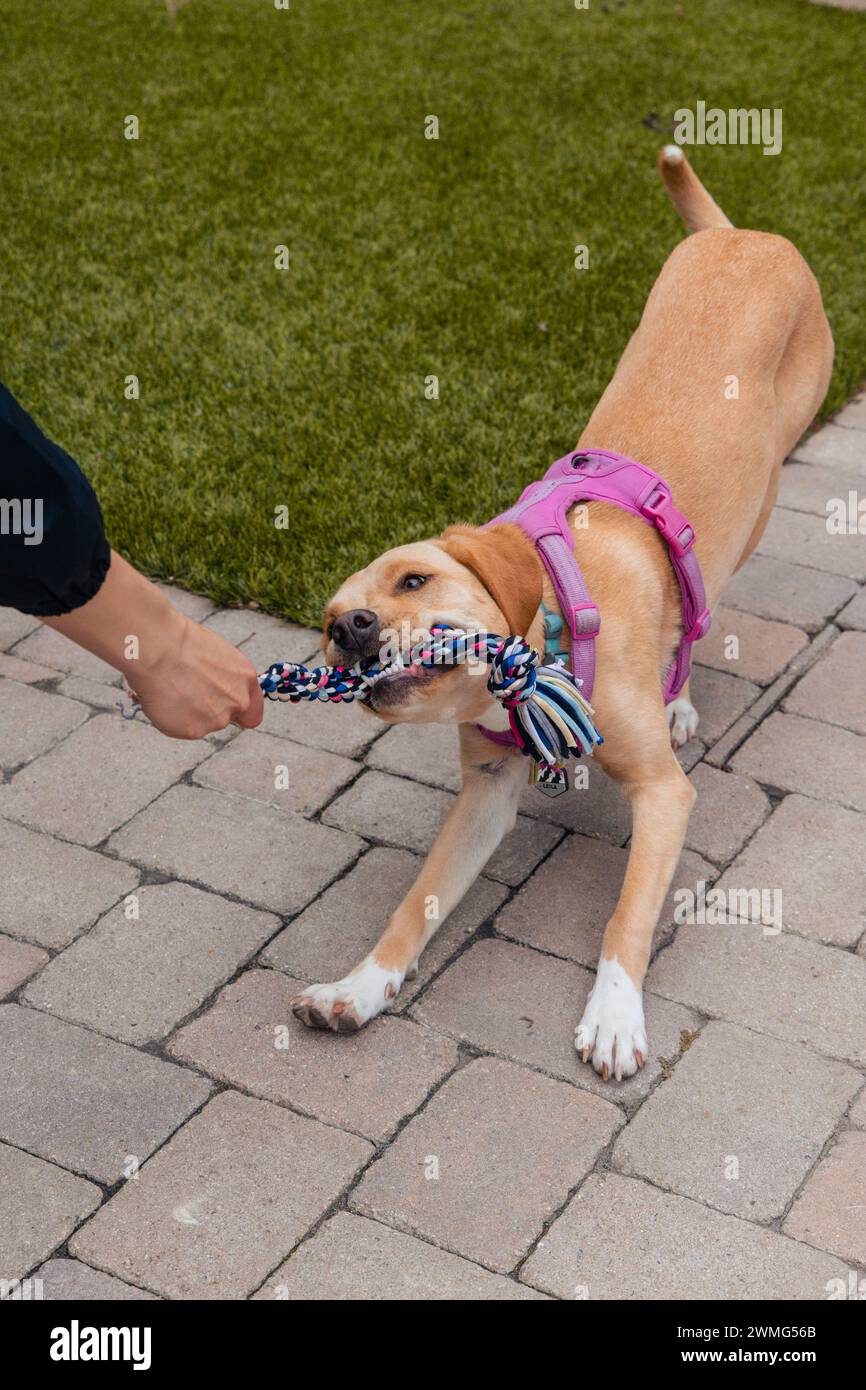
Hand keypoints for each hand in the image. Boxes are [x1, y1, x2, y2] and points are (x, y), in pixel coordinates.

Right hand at [130, 616, 263, 738]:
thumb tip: (215, 687)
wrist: (160, 648)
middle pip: (226, 719)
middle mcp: (238, 701)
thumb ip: (224, 679)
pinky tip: (164, 699)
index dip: (238, 713)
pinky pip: (181, 729)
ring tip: (172, 690)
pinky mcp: (194, 730)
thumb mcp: (217, 656)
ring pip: (203, 724)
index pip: (253, 712)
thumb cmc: (182, 643)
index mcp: (246, 679)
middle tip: (189, 695)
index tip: (225, 709)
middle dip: (209, 712)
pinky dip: (171, 718)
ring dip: (189, 714)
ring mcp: (217, 718)